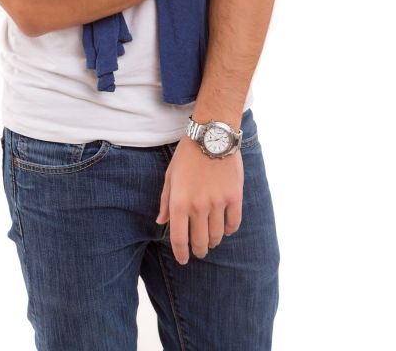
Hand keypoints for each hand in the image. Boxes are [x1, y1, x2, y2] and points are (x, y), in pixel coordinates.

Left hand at [155, 135, 243, 264]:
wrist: (211, 135)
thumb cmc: (187, 155)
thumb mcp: (170, 175)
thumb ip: (166, 201)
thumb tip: (161, 222)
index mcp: (180, 202)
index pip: (179, 239)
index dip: (181, 254)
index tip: (183, 259)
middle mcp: (198, 206)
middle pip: (200, 241)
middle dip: (199, 251)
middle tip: (199, 252)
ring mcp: (218, 202)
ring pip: (217, 235)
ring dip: (213, 242)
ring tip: (211, 241)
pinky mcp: (234, 196)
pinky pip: (233, 223)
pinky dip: (229, 230)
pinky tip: (225, 229)